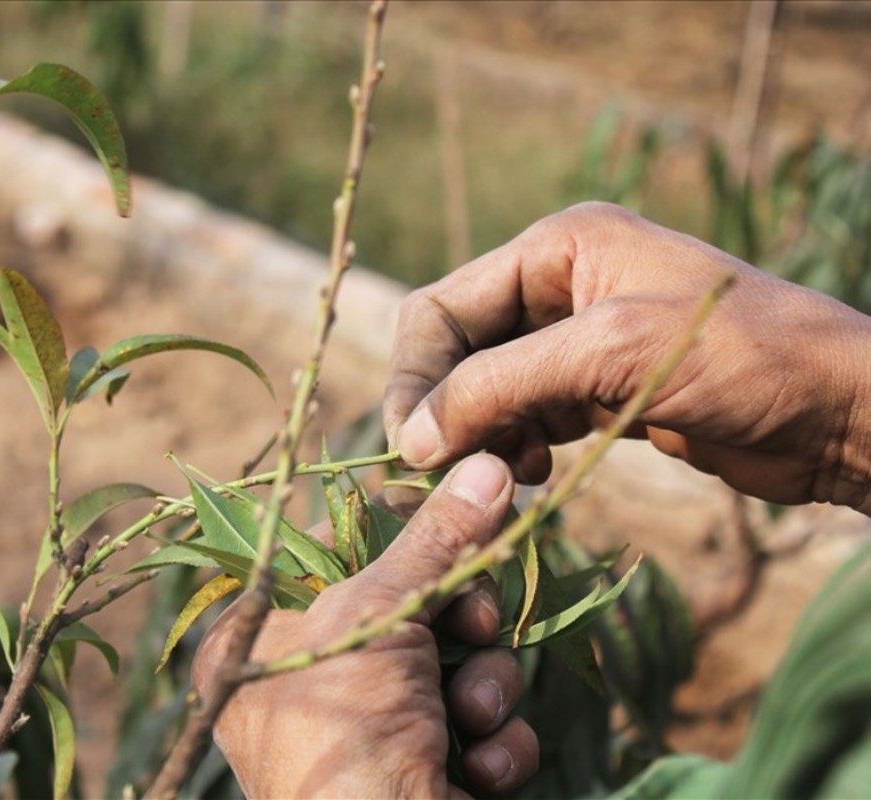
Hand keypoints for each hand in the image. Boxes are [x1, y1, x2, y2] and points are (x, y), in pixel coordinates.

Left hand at [192, 454, 538, 797]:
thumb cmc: (345, 734)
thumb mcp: (380, 616)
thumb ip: (435, 539)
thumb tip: (485, 464)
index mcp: (262, 638)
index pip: (341, 554)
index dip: (404, 538)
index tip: (457, 522)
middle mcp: (307, 683)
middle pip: (412, 607)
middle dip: (460, 621)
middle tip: (473, 628)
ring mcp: (367, 734)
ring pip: (456, 665)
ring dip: (483, 686)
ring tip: (471, 718)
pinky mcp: (421, 773)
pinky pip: (477, 728)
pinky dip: (493, 743)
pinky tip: (481, 769)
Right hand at [385, 202, 870, 511]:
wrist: (840, 411)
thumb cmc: (742, 358)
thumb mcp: (610, 356)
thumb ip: (501, 386)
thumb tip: (411, 437)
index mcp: (557, 247)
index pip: (442, 307)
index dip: (417, 375)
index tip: (411, 447)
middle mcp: (560, 285)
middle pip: (457, 347)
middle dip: (444, 408)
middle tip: (440, 472)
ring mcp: (579, 340)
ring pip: (487, 388)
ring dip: (478, 434)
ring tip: (498, 475)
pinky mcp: (599, 390)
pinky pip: (525, 416)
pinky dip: (514, 446)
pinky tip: (530, 474)